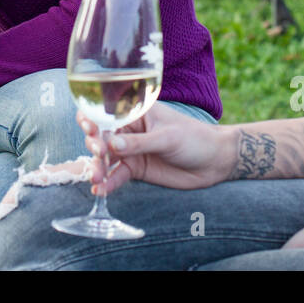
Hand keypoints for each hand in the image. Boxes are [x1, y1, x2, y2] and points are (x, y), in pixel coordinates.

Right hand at [79, 102, 233, 193]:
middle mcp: (129, 130)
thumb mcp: (167, 137)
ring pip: (106, 158)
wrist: (214, 161)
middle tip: (99, 156)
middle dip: (94, 146)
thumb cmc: (194, 138)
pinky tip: (100, 191)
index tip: (89, 128)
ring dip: (98, 168)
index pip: (107, 112)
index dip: (92, 117)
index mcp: (136, 112)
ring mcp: (131, 151)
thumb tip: (111, 144)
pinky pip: (117, 176)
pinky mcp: (135, 170)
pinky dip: (108, 183)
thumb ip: (140, 142)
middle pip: (101, 136)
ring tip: (96, 179)